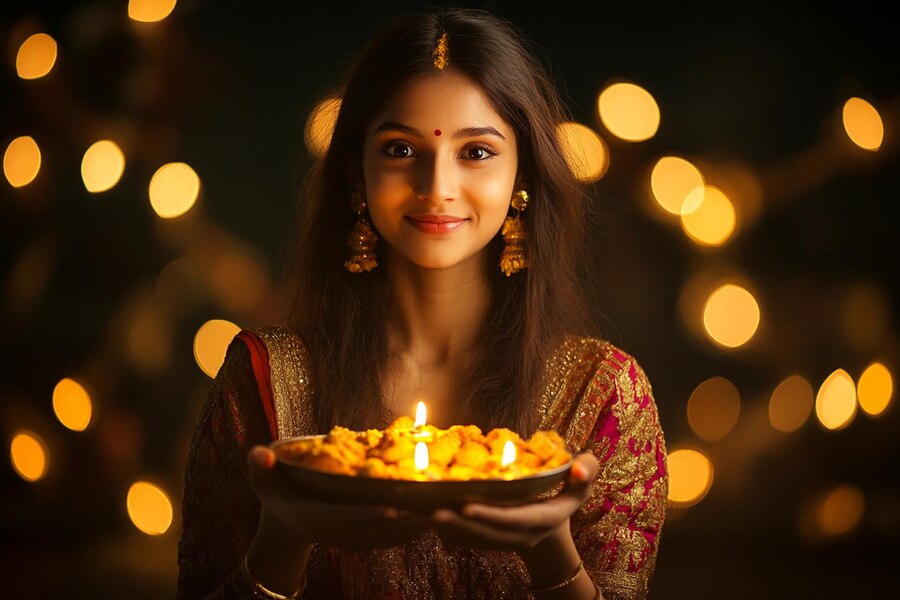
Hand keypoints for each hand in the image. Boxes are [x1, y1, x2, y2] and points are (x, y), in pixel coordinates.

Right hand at [247, 445, 427, 550]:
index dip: (368, 514)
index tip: (394, 509)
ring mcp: (354, 539)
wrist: (287, 522)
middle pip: (377, 531)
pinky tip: (440, 513)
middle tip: (437, 511)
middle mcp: (338, 533)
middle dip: (407, 523)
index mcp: (316, 517)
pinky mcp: (367, 539)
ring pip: (392, 537)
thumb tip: (259, 454)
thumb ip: (260, 465)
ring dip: (419, 527)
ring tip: (448, 511)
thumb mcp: (263, 478)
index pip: (345, 517)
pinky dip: (417, 527)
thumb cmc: (276, 491)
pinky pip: (396, 536)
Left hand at [429, 452, 598, 551]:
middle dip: (459, 525)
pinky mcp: (488, 542)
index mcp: (542, 519)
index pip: (515, 520)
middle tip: (432, 512)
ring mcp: (503, 541)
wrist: (551, 533)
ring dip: (446, 529)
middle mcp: (520, 535)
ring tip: (419, 514)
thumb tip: (580, 468)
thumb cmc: (566, 495)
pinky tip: (421, 518)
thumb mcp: (582, 484)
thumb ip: (586, 472)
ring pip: (471, 539)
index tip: (467, 507)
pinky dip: (444, 531)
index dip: (491, 516)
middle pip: (486, 534)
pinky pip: (464, 540)